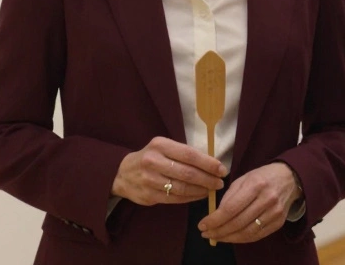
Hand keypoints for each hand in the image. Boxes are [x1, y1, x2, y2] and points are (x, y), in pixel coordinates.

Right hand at [111, 136, 226, 206]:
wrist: (123, 174)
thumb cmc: (150, 157)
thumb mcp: (163, 147)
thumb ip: (183, 153)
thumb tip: (212, 163)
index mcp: (160, 145)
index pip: (189, 154)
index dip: (208, 163)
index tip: (222, 169)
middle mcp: (153, 161)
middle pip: (187, 173)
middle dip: (208, 179)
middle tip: (220, 183)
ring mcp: (149, 180)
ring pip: (182, 188)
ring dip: (200, 190)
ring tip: (211, 190)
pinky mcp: (148, 195)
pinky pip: (174, 198)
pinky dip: (190, 198)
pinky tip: (199, 196)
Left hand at [198, 162, 300, 243]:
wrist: (290, 178)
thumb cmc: (262, 177)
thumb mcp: (243, 179)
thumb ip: (229, 197)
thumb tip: (215, 216)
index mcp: (255, 185)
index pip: (230, 209)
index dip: (214, 220)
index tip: (202, 226)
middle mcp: (267, 200)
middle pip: (238, 223)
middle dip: (218, 231)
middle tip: (206, 234)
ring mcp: (275, 213)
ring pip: (247, 233)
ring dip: (228, 238)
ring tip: (216, 237)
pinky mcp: (279, 222)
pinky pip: (256, 236)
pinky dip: (241, 239)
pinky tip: (231, 237)